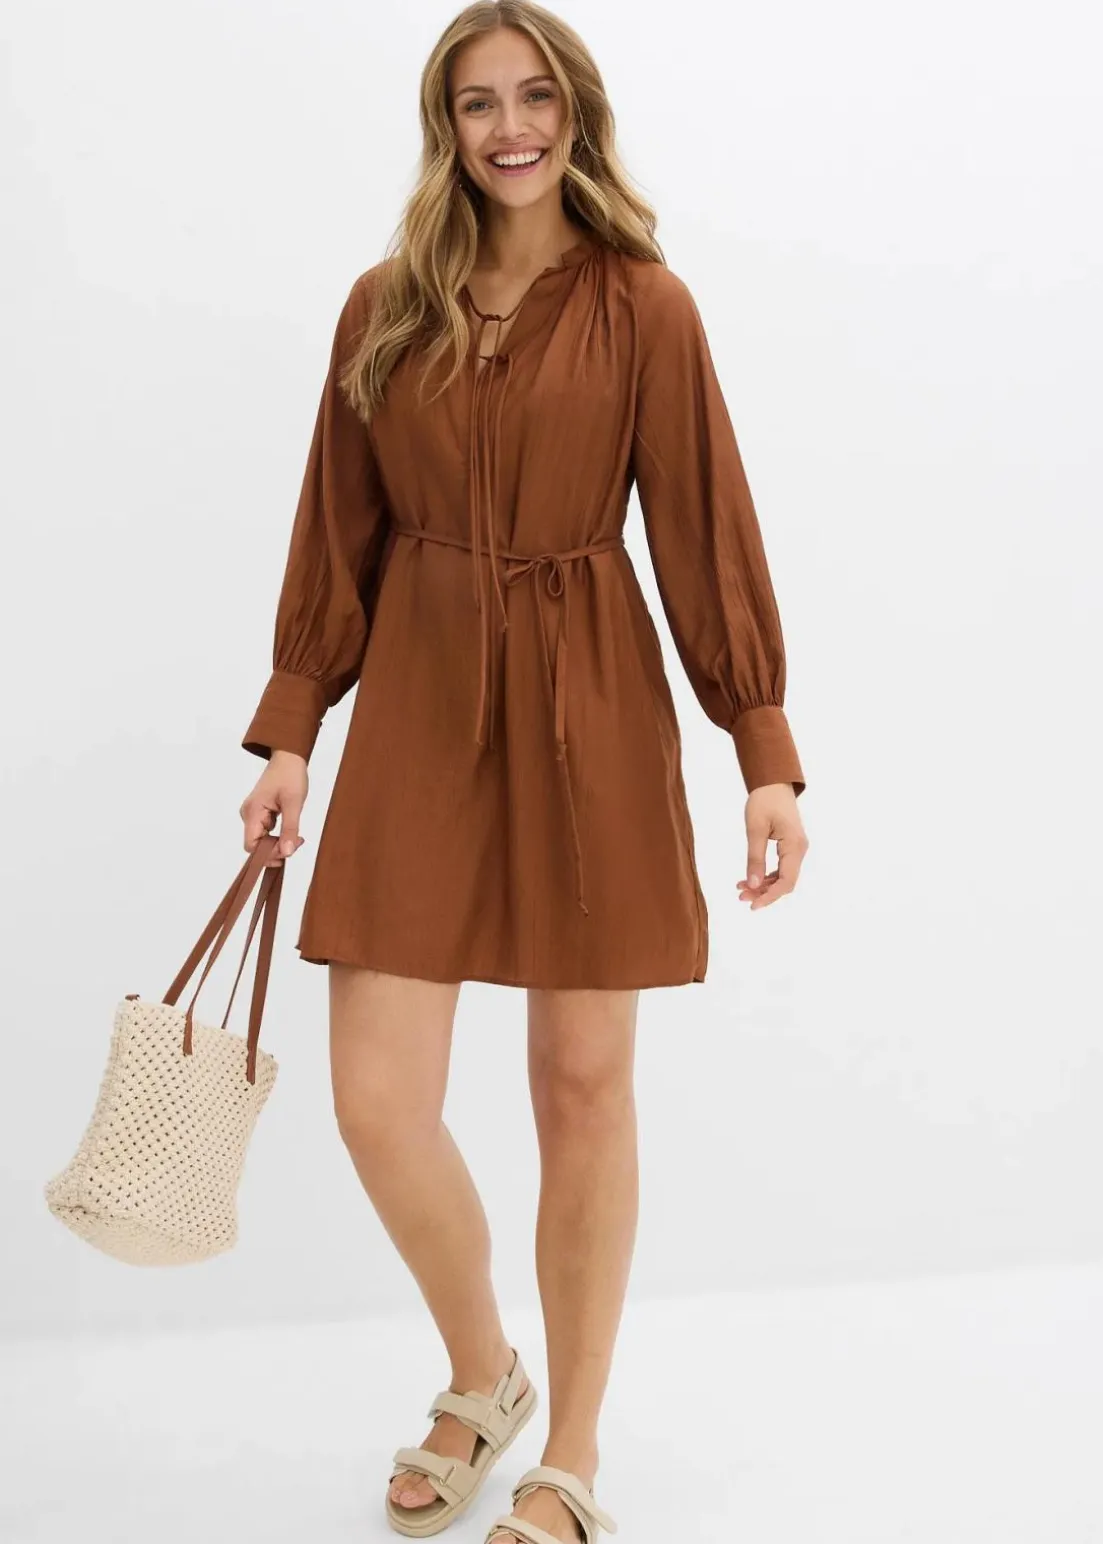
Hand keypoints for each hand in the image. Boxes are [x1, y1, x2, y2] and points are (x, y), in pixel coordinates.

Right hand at [239, 750, 308, 867]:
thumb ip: (290, 829)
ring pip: (262, 840)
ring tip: (297, 837)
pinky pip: (266, 832)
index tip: (289, 850)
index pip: (251, 846)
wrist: (288, 757)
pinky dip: (279, 836)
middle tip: (297, 842)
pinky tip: (292, 832)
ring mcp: (253, 814)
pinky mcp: (260, 813)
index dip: (268, 853)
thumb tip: (287, 853)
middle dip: (277, 849)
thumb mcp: (294, 803)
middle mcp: (248, 815)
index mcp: (252, 812)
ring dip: (279, 843)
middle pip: (256, 845)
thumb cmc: (290, 775)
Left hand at [737, 782, 808, 910]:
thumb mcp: (755, 829)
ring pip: (783, 877)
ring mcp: (797, 849)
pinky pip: (781, 868)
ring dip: (763, 886)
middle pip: (785, 882)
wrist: (774, 783)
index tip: (752, 905)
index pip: (786, 881)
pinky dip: (766, 876)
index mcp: (795, 845)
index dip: (770, 896)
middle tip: (740, 896)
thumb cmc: (764, 801)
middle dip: (764, 893)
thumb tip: (752, 885)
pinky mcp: (790, 847)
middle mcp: (800, 850)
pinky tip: (749, 879)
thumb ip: (754, 858)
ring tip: (741, 888)